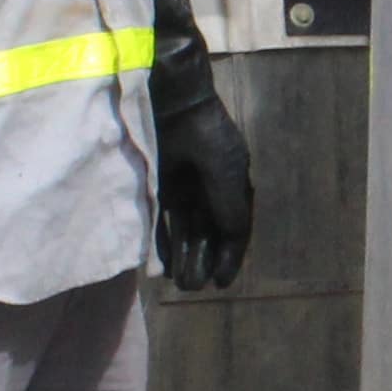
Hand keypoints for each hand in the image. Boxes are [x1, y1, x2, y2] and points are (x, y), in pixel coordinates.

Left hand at [151, 76, 254, 289]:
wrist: (173, 103)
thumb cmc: (205, 136)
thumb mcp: (227, 172)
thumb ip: (231, 209)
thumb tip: (233, 242)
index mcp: (232, 186)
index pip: (234, 230)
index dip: (229, 257)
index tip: (221, 283)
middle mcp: (208, 191)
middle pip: (208, 235)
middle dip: (203, 262)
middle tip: (194, 287)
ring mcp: (182, 190)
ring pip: (186, 232)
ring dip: (185, 257)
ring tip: (180, 282)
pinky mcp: (157, 187)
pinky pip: (161, 222)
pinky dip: (162, 242)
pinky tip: (161, 264)